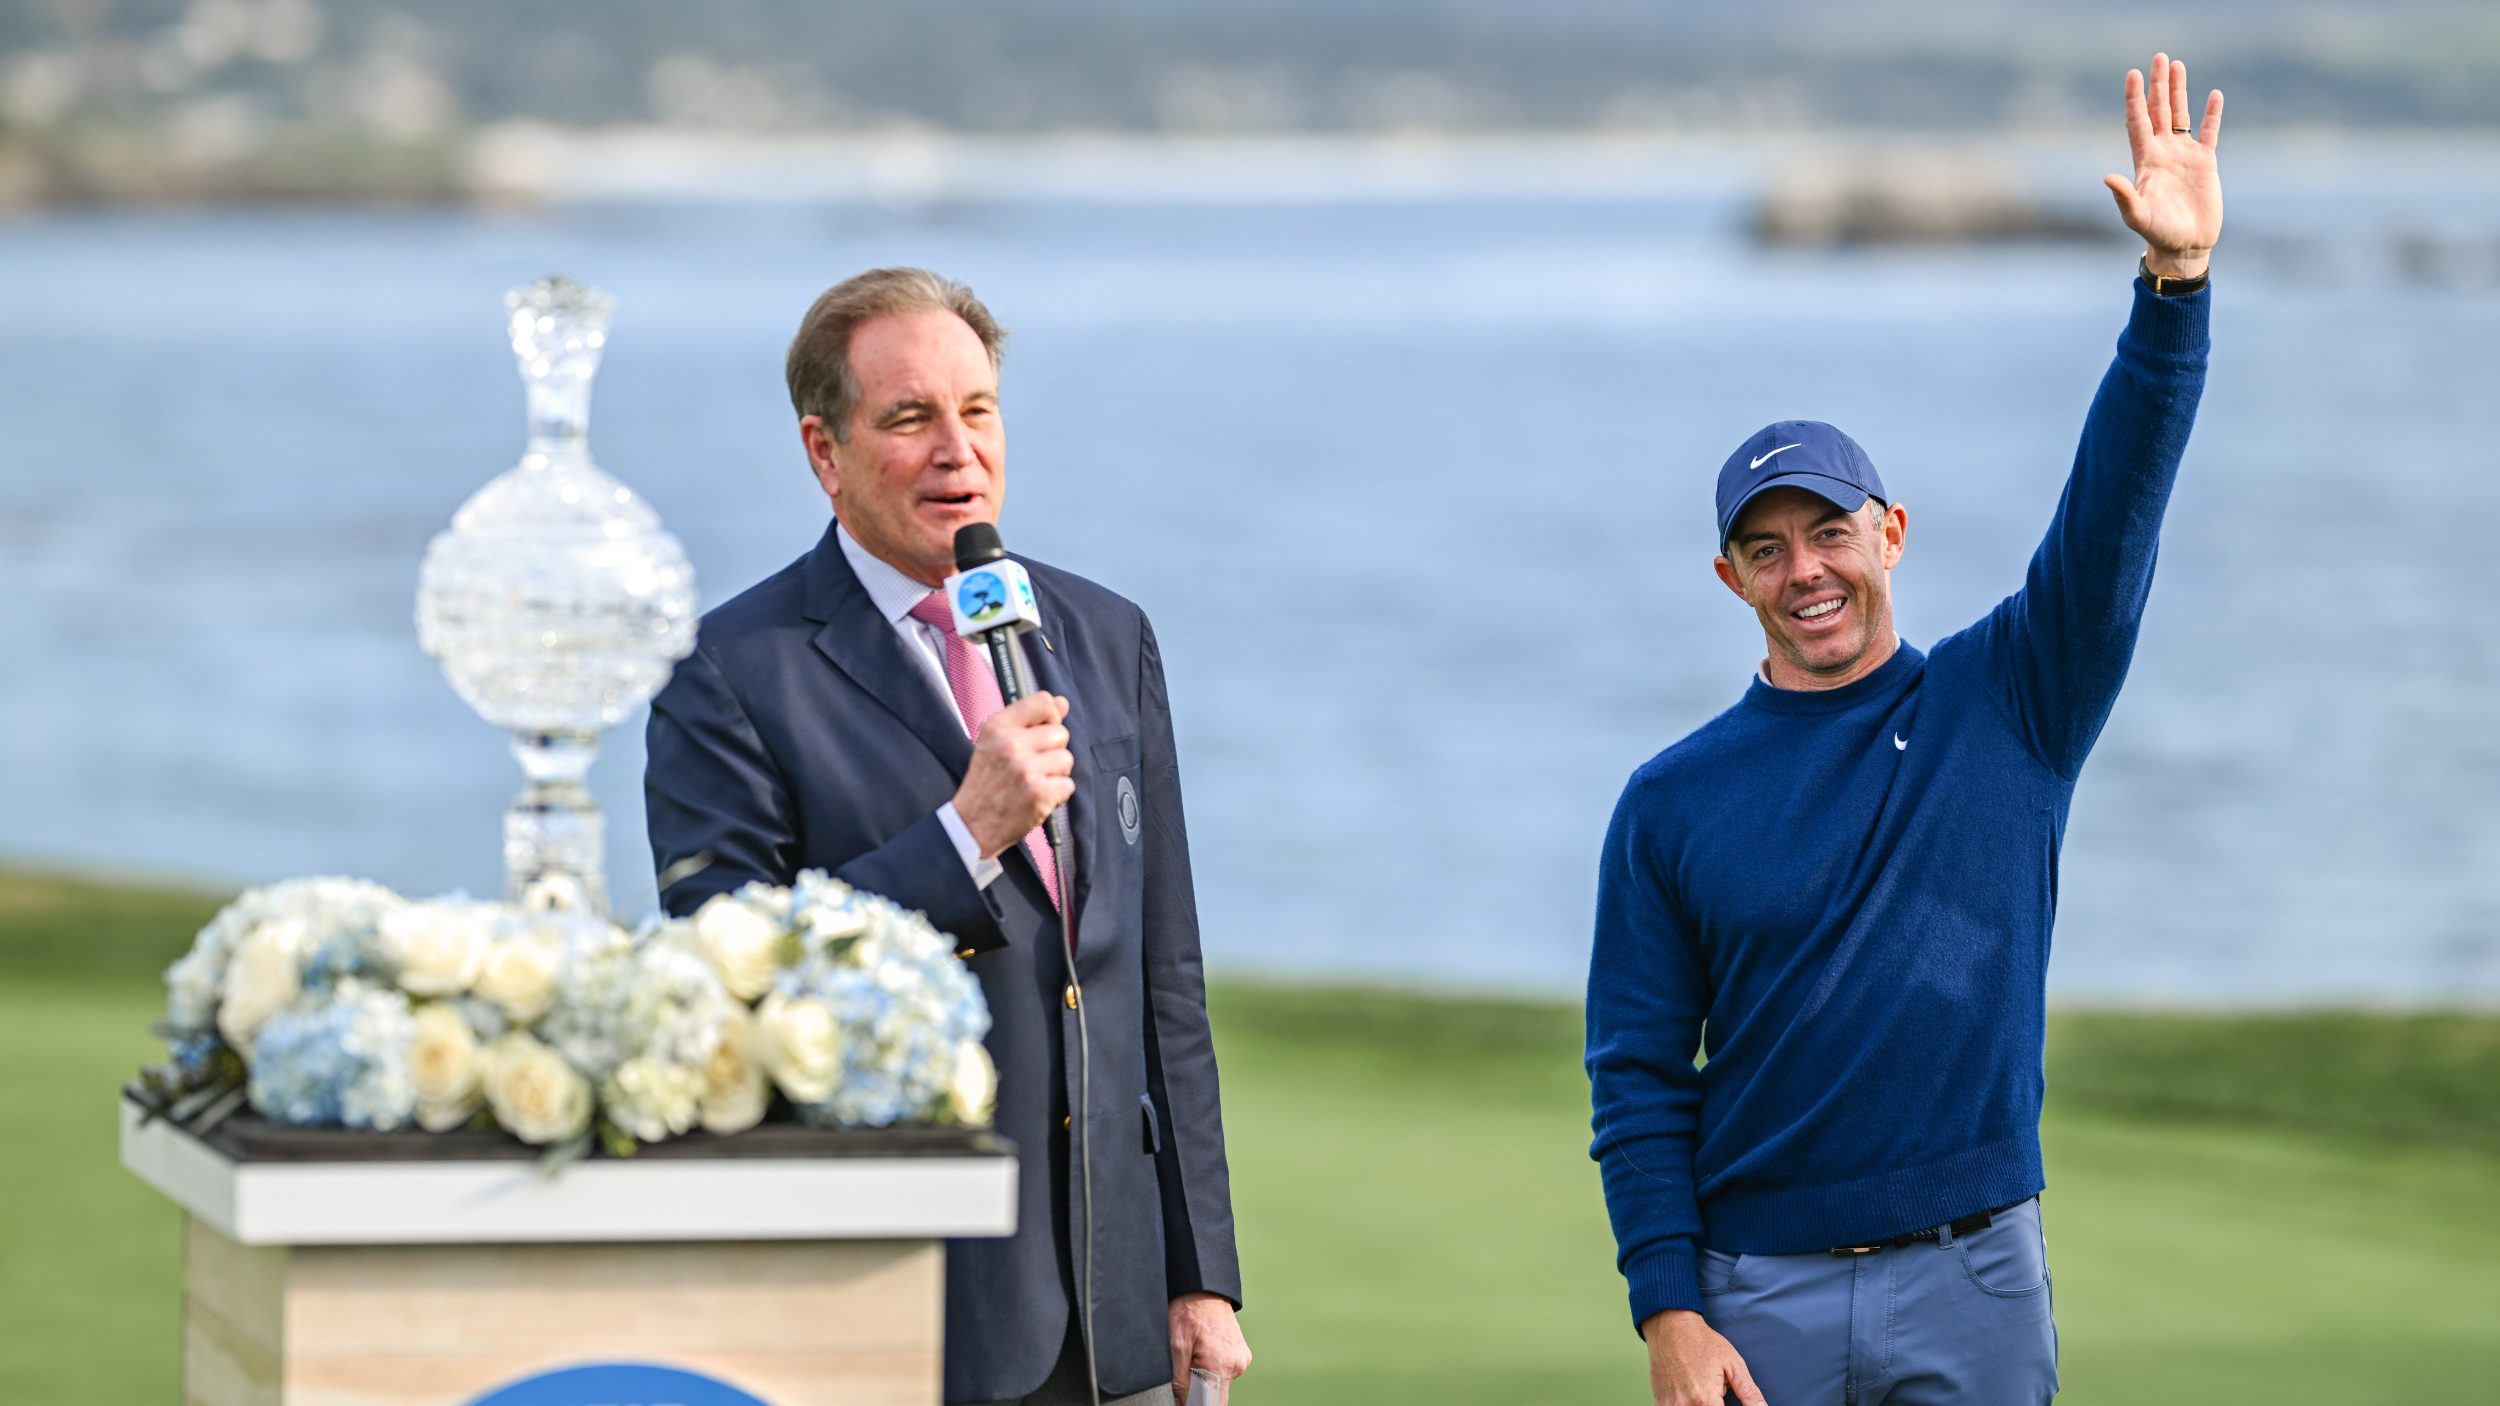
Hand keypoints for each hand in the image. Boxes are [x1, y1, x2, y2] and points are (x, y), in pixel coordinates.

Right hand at [951, 692, 1073, 857]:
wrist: (972, 825)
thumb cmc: (986, 784)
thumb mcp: (995, 743)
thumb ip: (1029, 721)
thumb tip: (1062, 702)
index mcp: (997, 726)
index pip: (1043, 702)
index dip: (1051, 717)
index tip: (1043, 732)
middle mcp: (1009, 744)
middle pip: (1060, 733)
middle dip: (1053, 751)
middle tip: (1032, 767)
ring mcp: (1024, 768)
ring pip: (1066, 759)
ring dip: (1055, 774)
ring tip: (1033, 783)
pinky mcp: (1038, 792)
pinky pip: (1067, 785)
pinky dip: (1057, 795)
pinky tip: (1037, 798)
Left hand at [1169, 1292, 1249, 1402]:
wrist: (1204, 1288)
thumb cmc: (1189, 1311)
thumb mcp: (1176, 1345)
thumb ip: (1179, 1379)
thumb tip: (1181, 1401)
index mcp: (1220, 1364)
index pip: (1214, 1404)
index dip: (1197, 1404)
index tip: (1187, 1399)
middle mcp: (1236, 1364)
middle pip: (1216, 1394)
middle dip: (1199, 1389)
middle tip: (1188, 1366)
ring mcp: (1241, 1359)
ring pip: (1220, 1382)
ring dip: (1206, 1376)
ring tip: (1195, 1353)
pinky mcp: (1241, 1354)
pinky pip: (1225, 1371)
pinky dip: (1213, 1367)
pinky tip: (1204, 1349)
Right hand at [1641, 1309, 1764, 1405]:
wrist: (1671, 1327)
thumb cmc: (1703, 1342)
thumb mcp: (1733, 1363)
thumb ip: (1749, 1392)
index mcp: (1705, 1400)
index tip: (1723, 1398)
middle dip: (1714, 1404)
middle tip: (1714, 1389)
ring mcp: (1670, 1405)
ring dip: (1700, 1404)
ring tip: (1701, 1388)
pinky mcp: (1660, 1402)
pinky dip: (1686, 1403)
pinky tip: (1688, 1390)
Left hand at [2103, 53, 2223, 279]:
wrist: (2184, 246)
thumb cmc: (2157, 234)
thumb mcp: (2137, 217)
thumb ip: (2124, 197)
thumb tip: (2107, 178)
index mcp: (2144, 161)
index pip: (2137, 121)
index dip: (2134, 98)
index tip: (2132, 74)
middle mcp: (2162, 152)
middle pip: (2158, 111)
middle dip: (2157, 85)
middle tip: (2158, 57)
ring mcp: (2184, 155)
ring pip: (2181, 115)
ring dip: (2179, 91)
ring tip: (2177, 65)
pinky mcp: (2205, 162)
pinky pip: (2209, 131)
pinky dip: (2212, 114)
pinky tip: (2214, 95)